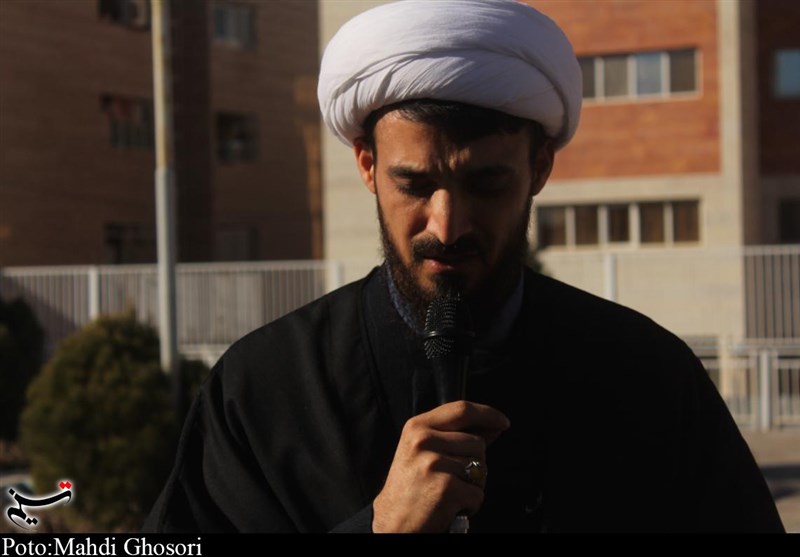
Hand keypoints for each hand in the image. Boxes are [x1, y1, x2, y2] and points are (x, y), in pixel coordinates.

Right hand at [372, 401, 509, 532]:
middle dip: (475, 464)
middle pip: (477, 443)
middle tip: (452, 479)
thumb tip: (493, 425)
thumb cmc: (410, 488)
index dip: (487, 414)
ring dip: (473, 486)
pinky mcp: (445, 488)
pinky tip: (451, 507)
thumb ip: (455, 436)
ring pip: (480, 468)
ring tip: (449, 492)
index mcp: (417, 427)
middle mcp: (424, 441)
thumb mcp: (423, 452)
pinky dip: (470, 505)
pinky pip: (478, 493)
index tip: (503, 422)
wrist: (392, 523)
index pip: (461, 409)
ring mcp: (434, 463)